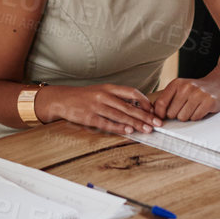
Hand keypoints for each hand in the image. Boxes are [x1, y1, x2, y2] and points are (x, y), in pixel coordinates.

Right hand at [38, 83, 161, 135]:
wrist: (62, 99)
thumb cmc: (84, 97)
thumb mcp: (101, 91)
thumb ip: (117, 97)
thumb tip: (136, 107)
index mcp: (108, 88)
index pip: (132, 93)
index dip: (144, 102)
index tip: (153, 110)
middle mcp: (104, 96)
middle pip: (129, 106)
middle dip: (145, 116)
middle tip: (157, 123)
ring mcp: (96, 106)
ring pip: (120, 116)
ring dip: (136, 123)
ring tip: (147, 129)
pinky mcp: (89, 117)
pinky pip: (107, 123)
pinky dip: (119, 127)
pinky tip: (129, 131)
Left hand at [150, 78, 219, 121]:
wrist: (219, 85)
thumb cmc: (196, 90)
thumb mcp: (180, 89)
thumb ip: (167, 99)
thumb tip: (153, 113)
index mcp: (177, 83)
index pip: (161, 103)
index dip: (159, 114)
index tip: (161, 118)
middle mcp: (186, 87)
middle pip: (172, 113)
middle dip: (177, 115)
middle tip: (185, 109)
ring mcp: (198, 94)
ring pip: (183, 117)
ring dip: (188, 117)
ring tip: (193, 108)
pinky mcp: (208, 102)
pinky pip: (195, 118)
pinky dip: (197, 116)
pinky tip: (201, 109)